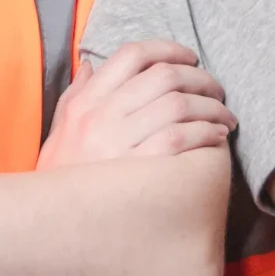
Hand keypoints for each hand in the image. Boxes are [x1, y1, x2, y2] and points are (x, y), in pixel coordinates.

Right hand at [37, 40, 237, 169]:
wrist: (49, 225)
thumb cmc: (60, 178)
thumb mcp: (59, 130)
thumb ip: (76, 94)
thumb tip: (92, 64)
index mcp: (85, 102)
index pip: (132, 55)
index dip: (169, 49)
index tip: (190, 58)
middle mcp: (100, 117)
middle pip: (164, 76)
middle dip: (200, 78)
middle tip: (216, 90)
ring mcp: (118, 143)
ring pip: (179, 105)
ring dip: (211, 107)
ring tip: (225, 116)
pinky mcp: (137, 172)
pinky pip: (181, 139)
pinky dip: (205, 132)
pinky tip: (216, 137)